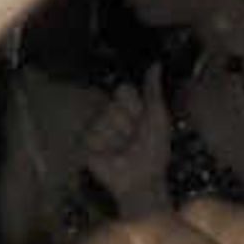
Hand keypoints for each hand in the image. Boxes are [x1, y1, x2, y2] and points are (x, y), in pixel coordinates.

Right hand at [81, 64, 175, 218]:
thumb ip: (154, 91)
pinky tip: (110, 157)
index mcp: (128, 106)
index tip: (142, 121)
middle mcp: (110, 114)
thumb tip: (155, 63)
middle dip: (126, 125)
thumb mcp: (158, 119)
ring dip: (116, 139)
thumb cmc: (154, 153)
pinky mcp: (85, 144)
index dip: (134, 106)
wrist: (142, 180)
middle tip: (133, 140)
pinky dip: (103, 148)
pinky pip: (91, 136)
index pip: (123, 90)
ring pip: (101, 120)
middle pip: (112, 105)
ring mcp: (97, 128)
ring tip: (123, 151)